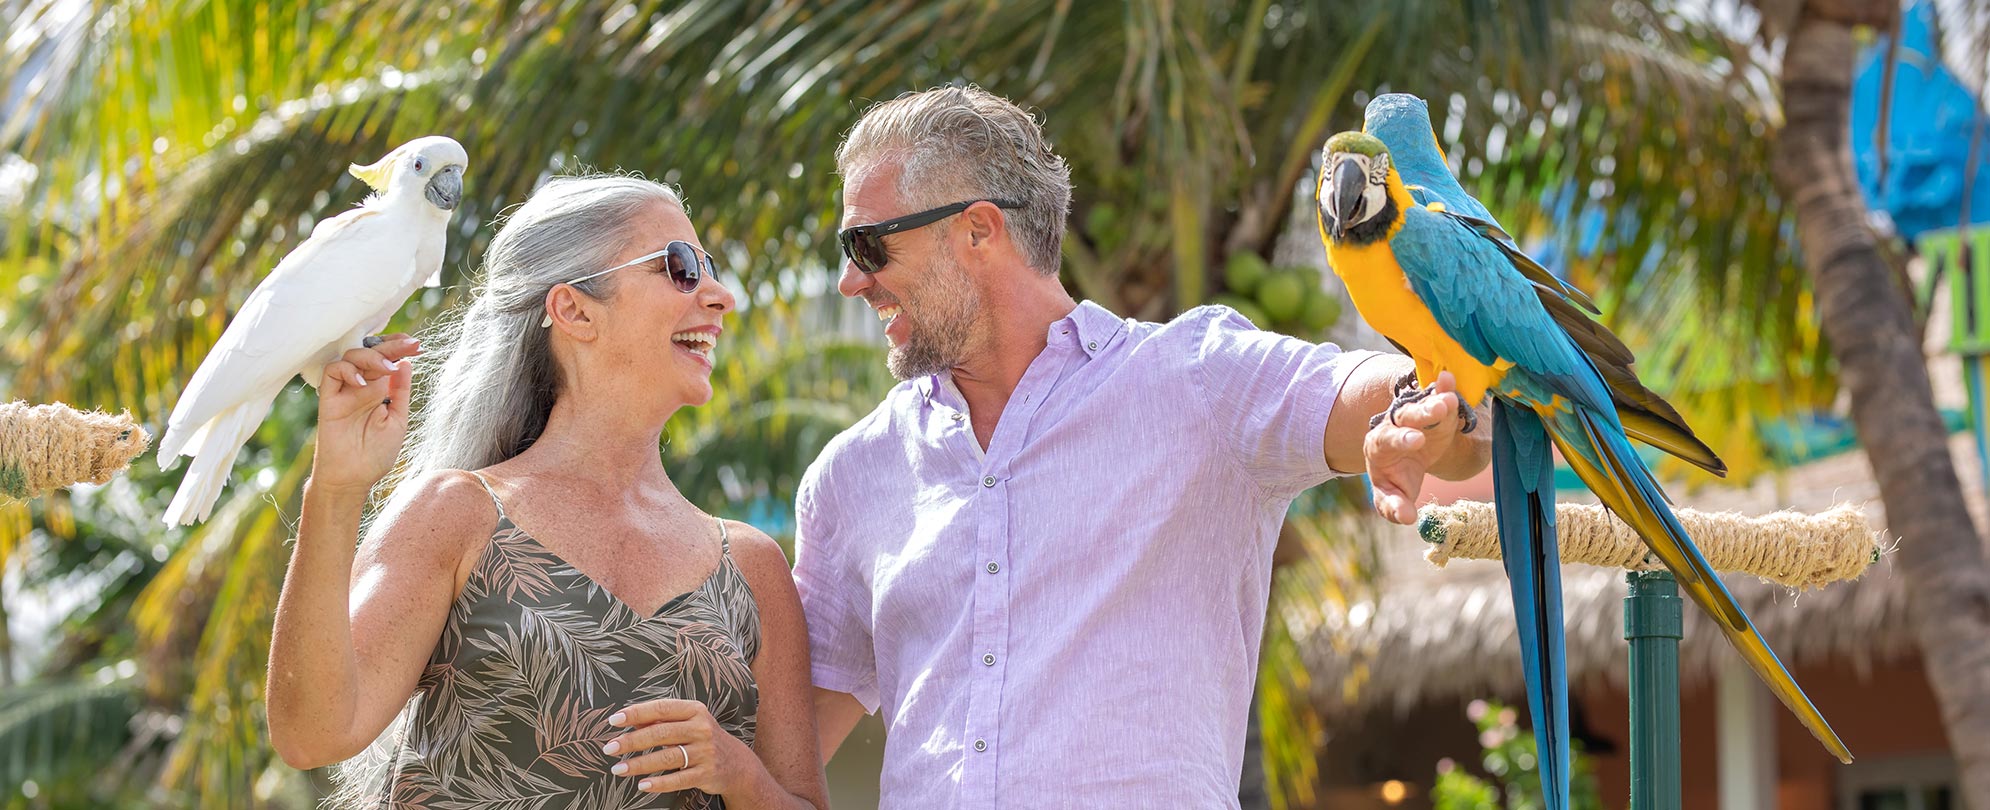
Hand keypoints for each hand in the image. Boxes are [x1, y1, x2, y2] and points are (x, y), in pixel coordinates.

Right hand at [310, 335, 419, 494]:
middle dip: (392, 345)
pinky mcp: (329, 398)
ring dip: (371, 357)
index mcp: (379, 391)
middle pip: (371, 352)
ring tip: (387, 368)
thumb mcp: (398, 419)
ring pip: (351, 356)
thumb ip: (400, 392)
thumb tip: (406, 364)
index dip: (399, 349)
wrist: (352, 479)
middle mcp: (362, 387)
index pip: (387, 360)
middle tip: (410, 344)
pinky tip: (363, 382)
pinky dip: (348, 370)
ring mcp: (345, 391)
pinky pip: (332, 372)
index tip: (416, 345)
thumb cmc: (375, 454)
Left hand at [604, 698, 754, 794]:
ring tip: (618, 769)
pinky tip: (643, 785)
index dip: (636, 713)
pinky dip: (659, 783)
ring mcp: (705, 751)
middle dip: (631, 741)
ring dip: (639, 764)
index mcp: (695, 710)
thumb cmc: (702, 738)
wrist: (736, 763)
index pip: (662, 708)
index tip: (614, 720)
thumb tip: (629, 721)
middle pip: (661, 733)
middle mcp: (702, 728)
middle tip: (609, 747)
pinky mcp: (707, 773)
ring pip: (667, 757)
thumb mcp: (687, 723)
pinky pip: (679, 779)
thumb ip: (661, 720)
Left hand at [1364, 371, 1466, 523]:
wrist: (1409, 462)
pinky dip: (1444, 387)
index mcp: (1380, 445)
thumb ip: (1394, 507)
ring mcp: (1417, 416)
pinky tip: (1448, 377)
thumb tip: (1406, 518)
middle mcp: (1396, 425)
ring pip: (1423, 405)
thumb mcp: (1392, 495)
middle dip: (1420, 415)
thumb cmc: (1396, 479)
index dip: (1401, 438)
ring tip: (1448, 402)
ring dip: (1436, 402)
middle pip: (1405, 416)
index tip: (1417, 441)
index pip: (1387, 438)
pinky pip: (1439, 396)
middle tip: (1438, 411)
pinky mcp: (1437, 412)